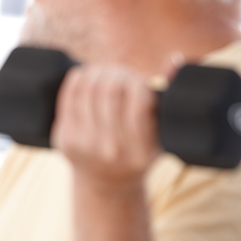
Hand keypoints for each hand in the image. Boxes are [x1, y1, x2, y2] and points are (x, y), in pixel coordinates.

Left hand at [51, 64, 160, 187]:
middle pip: (111, 91)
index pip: (139, 103)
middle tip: (121, 72)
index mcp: (141, 151)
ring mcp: (85, 145)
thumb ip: (169, 95)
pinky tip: (86, 75)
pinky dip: (78, 77)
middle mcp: (112, 151)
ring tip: (105, 72)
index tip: (139, 81)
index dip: (139, 83)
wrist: (105, 182)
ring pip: (88, 88)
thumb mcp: (161, 133)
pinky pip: (69, 95)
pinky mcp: (65, 138)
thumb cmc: (139, 149)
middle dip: (118, 73)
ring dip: (98, 72)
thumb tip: (174, 59)